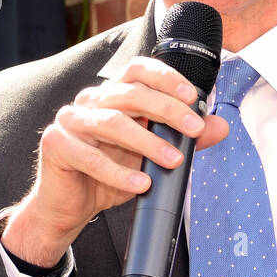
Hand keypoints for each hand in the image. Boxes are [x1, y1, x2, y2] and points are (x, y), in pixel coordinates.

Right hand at [1, 57, 229, 266]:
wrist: (72, 205)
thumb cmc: (110, 174)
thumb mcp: (152, 155)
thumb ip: (183, 138)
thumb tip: (220, 127)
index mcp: (112, 94)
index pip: (139, 70)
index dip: (166, 78)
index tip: (193, 97)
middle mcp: (90, 100)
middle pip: (131, 94)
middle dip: (168, 111)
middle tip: (194, 131)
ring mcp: (70, 120)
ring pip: (113, 123)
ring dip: (148, 143)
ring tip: (173, 162)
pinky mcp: (56, 144)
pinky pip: (91, 157)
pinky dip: (119, 173)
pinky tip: (141, 185)